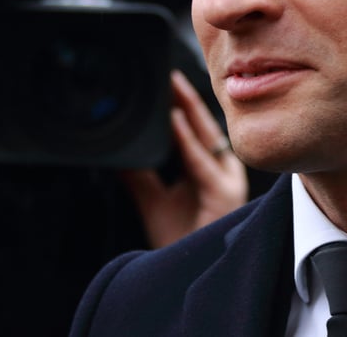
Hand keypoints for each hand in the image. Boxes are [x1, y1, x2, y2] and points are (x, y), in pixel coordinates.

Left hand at [120, 70, 246, 248]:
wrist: (189, 273)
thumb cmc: (181, 239)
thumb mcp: (154, 200)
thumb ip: (140, 175)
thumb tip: (121, 151)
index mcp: (209, 168)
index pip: (195, 128)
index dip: (182, 103)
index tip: (165, 81)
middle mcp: (220, 169)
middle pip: (204, 125)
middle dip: (186, 97)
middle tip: (168, 73)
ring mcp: (225, 179)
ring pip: (207, 136)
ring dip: (188, 109)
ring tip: (172, 86)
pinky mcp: (222, 193)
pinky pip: (202, 161)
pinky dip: (188, 140)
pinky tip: (176, 122)